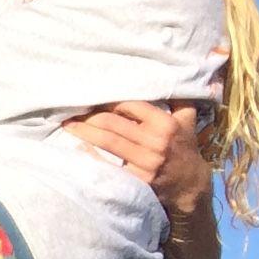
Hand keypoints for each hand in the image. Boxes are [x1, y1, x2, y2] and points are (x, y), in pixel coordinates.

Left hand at [68, 100, 208, 208]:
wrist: (189, 184)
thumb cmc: (183, 145)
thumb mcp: (187, 118)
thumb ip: (176, 97)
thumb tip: (163, 73)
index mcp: (165, 124)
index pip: (129, 105)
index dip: (108, 101)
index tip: (94, 98)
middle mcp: (156, 142)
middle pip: (112, 123)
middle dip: (88, 116)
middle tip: (71, 110)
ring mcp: (146, 162)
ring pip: (106, 141)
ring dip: (83, 131)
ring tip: (68, 124)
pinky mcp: (137, 179)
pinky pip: (108, 165)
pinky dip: (91, 154)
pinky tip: (79, 146)